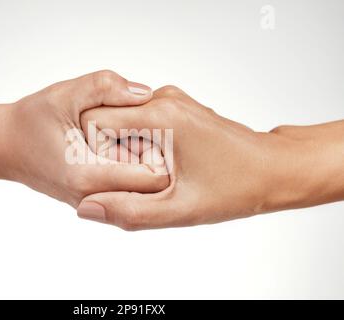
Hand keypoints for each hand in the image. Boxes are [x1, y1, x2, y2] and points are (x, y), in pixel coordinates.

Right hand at [0, 71, 168, 206]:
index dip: (162, 149)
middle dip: (157, 157)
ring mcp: (92, 201)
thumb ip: (105, 87)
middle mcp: (92, 196)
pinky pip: (126, 188)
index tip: (153, 128)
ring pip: (141, 190)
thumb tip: (145, 93)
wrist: (3, 146)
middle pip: (152, 186)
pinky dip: (132, 167)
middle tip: (147, 130)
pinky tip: (122, 145)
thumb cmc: (29, 121)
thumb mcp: (64, 94)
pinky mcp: (91, 197)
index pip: (153, 176)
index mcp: (87, 175)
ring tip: (134, 137)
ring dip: (144, 162)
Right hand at [79, 85, 343, 229]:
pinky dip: (139, 143)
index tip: (112, 176)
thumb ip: (129, 210)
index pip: (93, 121)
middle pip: (106, 118)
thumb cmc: (235, 187)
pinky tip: (162, 164)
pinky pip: (140, 121)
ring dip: (125, 149)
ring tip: (156, 174)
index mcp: (161, 117)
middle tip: (140, 181)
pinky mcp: (175, 107)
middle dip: (109, 153)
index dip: (92, 153)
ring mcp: (170, 99)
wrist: (273, 168)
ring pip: (121, 120)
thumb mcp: (179, 209)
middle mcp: (163, 98)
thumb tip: (85, 208)